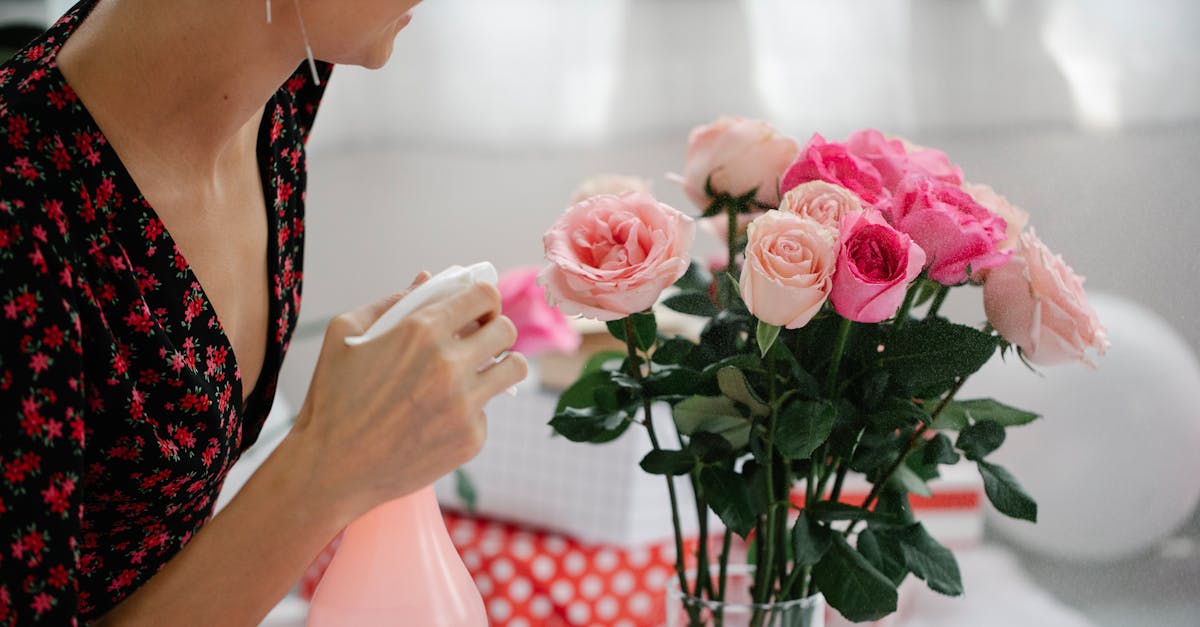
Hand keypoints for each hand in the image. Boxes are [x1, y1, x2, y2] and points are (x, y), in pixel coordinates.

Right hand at [291, 272, 527, 519]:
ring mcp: (464, 405)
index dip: (484, 299)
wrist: (330, 470)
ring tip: (479, 373)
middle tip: (479, 341)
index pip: (484, 295)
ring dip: (501, 366)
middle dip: (495, 329)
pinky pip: (487, 413)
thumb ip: (392, 301)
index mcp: (420, 331)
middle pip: (506, 330)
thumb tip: (429, 280)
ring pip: (514, 369)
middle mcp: (449, 365)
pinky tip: (440, 418)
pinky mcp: (470, 439)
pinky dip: (470, 412)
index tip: (477, 310)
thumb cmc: (332, 398)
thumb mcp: (345, 334)